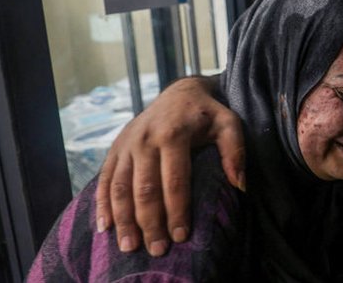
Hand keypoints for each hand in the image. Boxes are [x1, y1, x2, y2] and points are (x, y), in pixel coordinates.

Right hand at [94, 76, 245, 256]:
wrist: (181, 92)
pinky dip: (103, 204)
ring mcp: (126, 144)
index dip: (177, 210)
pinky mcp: (115, 148)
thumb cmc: (208, 113)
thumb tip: (239, 185)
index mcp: (173, 133)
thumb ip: (235, 151)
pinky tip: (105, 227)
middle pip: (145, 188)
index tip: (181, 236)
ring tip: (129, 247)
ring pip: (120, 187)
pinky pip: (105, 179)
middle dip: (150, 222)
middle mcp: (145, 139)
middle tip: (157, 249)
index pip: (175, 179)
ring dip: (123, 219)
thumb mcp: (229, 124)